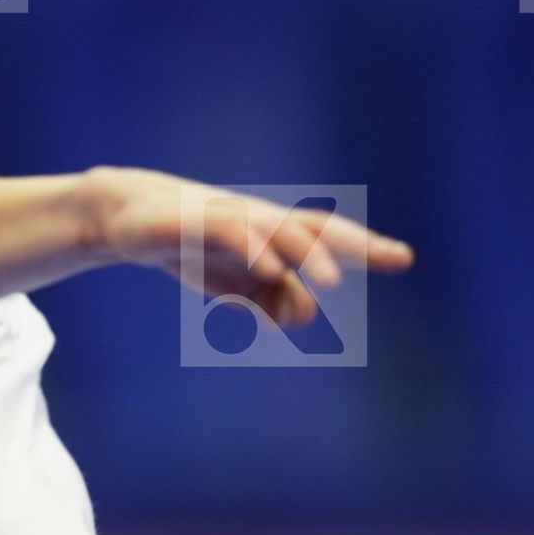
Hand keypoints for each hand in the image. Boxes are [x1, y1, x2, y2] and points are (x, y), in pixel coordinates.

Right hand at [81, 166, 414, 327]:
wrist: (130, 220)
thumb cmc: (192, 248)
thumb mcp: (236, 287)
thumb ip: (272, 301)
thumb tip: (305, 316)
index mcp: (274, 235)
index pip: (326, 237)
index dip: (365, 247)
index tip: (404, 258)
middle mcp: (261, 221)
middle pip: (316, 228)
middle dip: (355, 244)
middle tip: (394, 259)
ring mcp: (232, 218)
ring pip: (279, 230)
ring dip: (308, 255)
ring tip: (333, 282)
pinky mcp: (199, 221)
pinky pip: (234, 233)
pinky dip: (254, 250)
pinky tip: (271, 268)